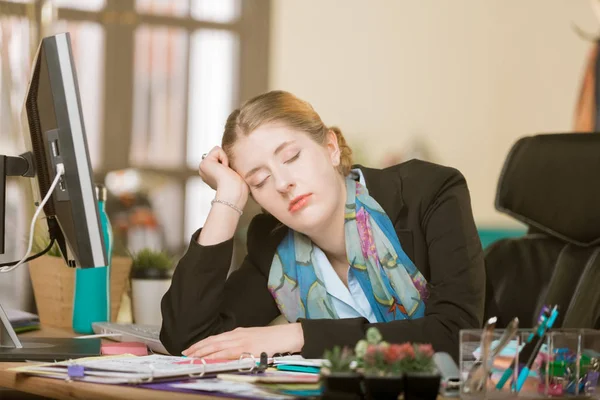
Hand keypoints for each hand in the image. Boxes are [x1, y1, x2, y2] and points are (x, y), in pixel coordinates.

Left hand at [181, 323, 303, 359]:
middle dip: (197, 347)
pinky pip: (226, 353)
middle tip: (185, 353)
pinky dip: (215, 355)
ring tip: (191, 356)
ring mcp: (240, 341)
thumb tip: (229, 348)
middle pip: (212, 341)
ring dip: (202, 352)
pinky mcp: (245, 348)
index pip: (215, 337)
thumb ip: (240, 341)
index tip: (192, 348)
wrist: (285, 336)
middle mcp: (236, 335)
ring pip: (216, 346)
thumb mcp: (253, 337)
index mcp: (238, 332)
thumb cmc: (271, 338)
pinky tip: (207, 359)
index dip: (202, 343)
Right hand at [199, 146, 248, 209]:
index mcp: (212, 176)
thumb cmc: (239, 187)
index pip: (222, 159)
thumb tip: (231, 164)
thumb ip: (231, 168)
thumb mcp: (235, 175)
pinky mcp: (204, 163)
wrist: (235, 192)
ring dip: (226, 160)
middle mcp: (205, 172)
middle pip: (219, 154)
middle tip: (229, 174)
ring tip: (227, 172)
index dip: (229, 164)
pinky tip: (224, 169)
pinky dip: (224, 158)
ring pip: (218, 151)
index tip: (231, 176)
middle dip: (227, 161)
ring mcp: (203, 168)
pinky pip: (217, 150)